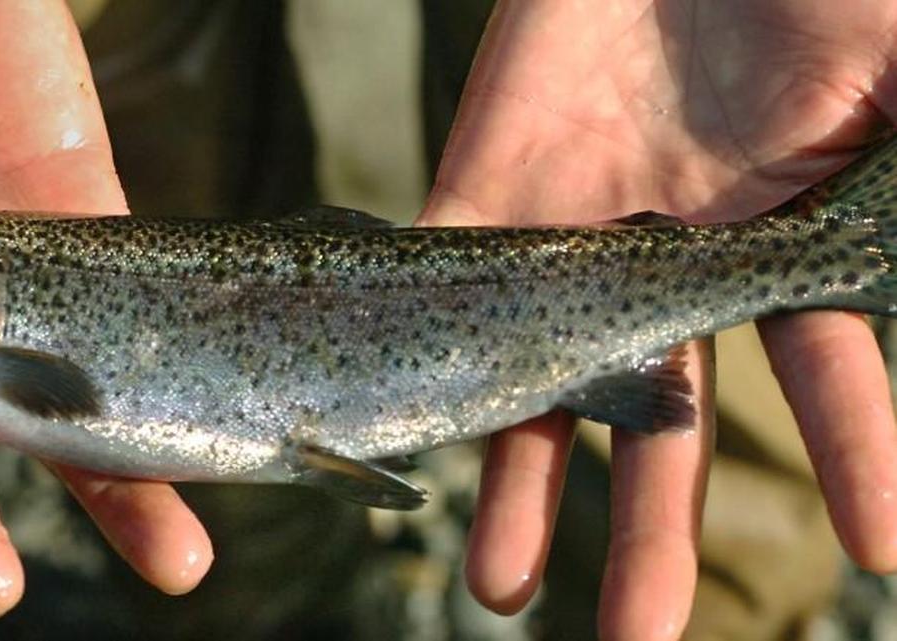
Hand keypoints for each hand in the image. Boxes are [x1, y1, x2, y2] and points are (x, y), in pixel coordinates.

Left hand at [419, 1, 896, 637]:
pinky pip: (449, 291)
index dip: (856, 457)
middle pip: (660, 426)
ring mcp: (570, 242)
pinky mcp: (483, 201)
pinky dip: (425, 363)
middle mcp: (668, 266)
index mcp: (776, 244)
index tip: (880, 548)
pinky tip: (414, 438)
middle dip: (653, 532)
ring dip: (523, 491)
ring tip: (501, 590)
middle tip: (645, 634)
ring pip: (540, 388)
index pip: (822, 379)